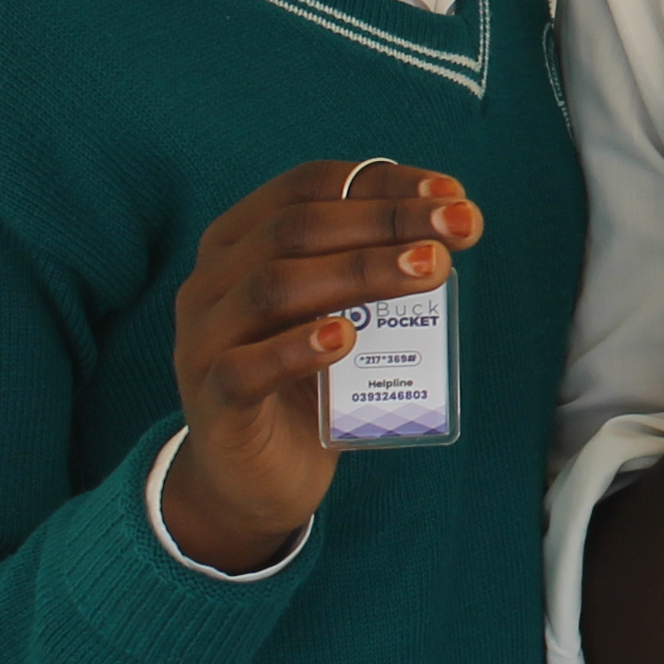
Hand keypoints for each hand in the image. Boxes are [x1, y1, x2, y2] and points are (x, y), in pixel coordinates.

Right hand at [167, 159, 481, 572]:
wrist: (253, 480)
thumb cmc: (305, 381)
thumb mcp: (335, 312)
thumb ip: (371, 271)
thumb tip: (451, 226)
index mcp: (237, 242)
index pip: (306, 188)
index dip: (380, 183)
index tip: (452, 193)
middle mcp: (211, 281)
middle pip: (295, 229)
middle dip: (387, 221)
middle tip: (461, 228)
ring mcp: (202, 341)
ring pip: (274, 287)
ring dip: (359, 271)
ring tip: (430, 268)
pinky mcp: (213, 405)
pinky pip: (246, 370)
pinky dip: (296, 349)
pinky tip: (345, 338)